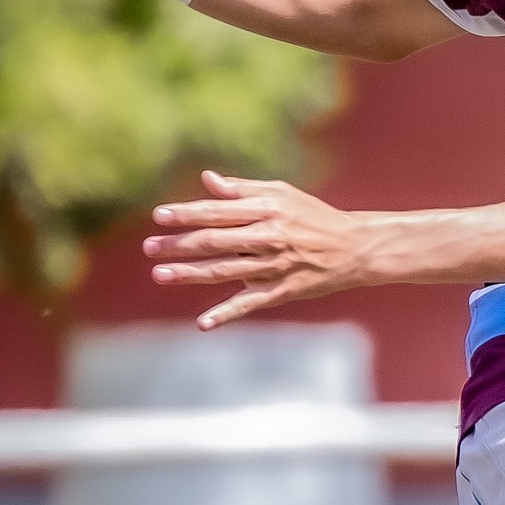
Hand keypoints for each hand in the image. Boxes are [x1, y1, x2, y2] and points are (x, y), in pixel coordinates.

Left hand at [145, 171, 358, 329]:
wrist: (354, 248)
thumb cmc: (313, 216)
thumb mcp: (282, 194)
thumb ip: (243, 190)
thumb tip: (208, 181)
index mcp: (267, 210)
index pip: (218, 211)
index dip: (187, 214)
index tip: (159, 216)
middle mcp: (269, 237)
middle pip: (215, 241)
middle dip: (179, 244)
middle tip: (150, 247)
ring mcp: (275, 267)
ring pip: (225, 272)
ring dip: (191, 274)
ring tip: (161, 275)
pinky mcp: (282, 291)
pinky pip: (250, 304)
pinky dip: (226, 314)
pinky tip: (203, 324)